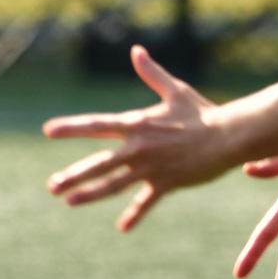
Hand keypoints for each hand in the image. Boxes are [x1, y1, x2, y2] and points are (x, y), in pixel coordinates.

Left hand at [43, 45, 234, 230]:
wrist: (229, 137)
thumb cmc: (202, 112)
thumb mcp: (174, 90)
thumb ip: (151, 73)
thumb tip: (136, 50)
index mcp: (135, 124)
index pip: (95, 125)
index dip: (70, 127)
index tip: (47, 131)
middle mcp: (138, 147)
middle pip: (98, 163)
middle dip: (73, 176)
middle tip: (51, 187)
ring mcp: (150, 168)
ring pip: (114, 184)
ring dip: (90, 194)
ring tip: (69, 201)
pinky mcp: (166, 183)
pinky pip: (146, 202)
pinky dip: (134, 214)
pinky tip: (122, 227)